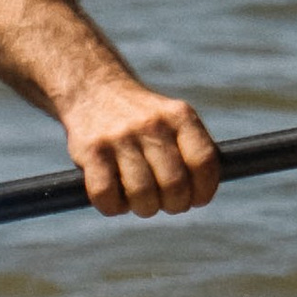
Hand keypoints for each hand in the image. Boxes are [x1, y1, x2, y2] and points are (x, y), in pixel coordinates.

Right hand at [60, 80, 220, 218]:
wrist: (92, 88)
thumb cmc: (141, 119)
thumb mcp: (172, 120)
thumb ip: (190, 151)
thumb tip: (201, 194)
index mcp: (180, 116)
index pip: (204, 161)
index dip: (204, 189)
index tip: (196, 199)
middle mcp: (151, 124)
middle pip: (174, 185)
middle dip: (174, 204)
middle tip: (166, 202)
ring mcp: (120, 136)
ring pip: (142, 195)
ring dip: (144, 208)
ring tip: (140, 200)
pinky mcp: (91, 150)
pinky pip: (106, 195)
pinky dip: (112, 206)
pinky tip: (114, 197)